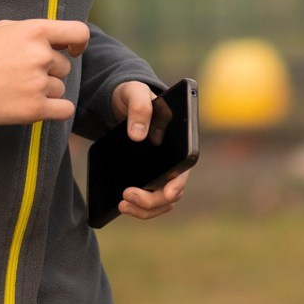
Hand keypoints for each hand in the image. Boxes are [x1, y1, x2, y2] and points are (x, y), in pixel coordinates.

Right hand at [0, 18, 89, 124]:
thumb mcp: (5, 28)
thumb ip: (34, 30)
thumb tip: (57, 37)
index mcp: (35, 31)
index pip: (78, 33)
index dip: (79, 43)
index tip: (72, 50)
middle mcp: (41, 55)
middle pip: (64, 67)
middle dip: (48, 71)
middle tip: (22, 74)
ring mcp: (39, 83)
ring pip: (60, 88)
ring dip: (46, 90)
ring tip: (19, 89)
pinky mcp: (35, 108)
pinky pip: (64, 109)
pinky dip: (57, 109)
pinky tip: (41, 107)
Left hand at [110, 80, 189, 219]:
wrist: (122, 102)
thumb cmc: (135, 95)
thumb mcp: (135, 93)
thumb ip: (140, 108)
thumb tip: (137, 135)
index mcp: (179, 143)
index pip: (184, 171)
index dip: (177, 185)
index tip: (166, 193)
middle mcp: (173, 163)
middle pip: (170, 194)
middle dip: (150, 201)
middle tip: (126, 196)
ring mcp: (160, 174)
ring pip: (159, 204)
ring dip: (143, 210)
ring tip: (121, 205)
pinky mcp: (146, 179)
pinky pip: (147, 202)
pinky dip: (137, 207)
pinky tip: (119, 204)